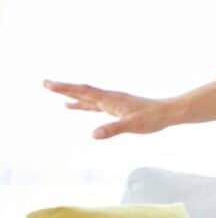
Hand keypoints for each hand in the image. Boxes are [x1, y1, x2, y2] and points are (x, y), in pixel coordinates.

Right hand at [43, 79, 174, 138]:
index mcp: (110, 99)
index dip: (66, 88)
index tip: (49, 84)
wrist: (167, 113)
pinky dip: (81, 104)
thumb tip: (93, 134)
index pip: (84, 91)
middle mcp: (109, 98)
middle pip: (82, 90)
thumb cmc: (152, 118)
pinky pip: (93, 104)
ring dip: (70, 94)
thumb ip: (113, 129)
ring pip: (86, 96)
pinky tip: (74, 106)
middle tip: (45, 83)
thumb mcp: (132, 125)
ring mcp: (112, 102)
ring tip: (55, 92)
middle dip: (63, 88)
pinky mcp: (115, 107)